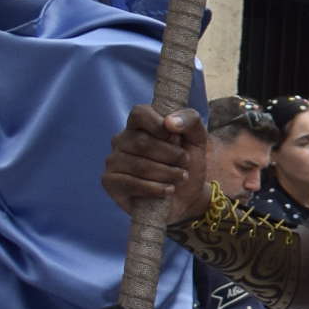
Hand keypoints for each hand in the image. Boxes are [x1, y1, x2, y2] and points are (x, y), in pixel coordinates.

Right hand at [102, 106, 208, 222]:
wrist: (187, 195)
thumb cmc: (188, 163)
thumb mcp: (197, 138)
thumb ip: (190, 120)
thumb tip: (170, 122)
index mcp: (139, 124)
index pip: (139, 113)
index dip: (158, 124)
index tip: (176, 137)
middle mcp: (122, 140)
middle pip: (142, 142)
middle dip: (171, 155)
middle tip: (185, 163)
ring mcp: (113, 160)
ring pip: (139, 165)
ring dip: (167, 173)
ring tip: (181, 177)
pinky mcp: (110, 181)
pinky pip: (130, 183)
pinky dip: (155, 188)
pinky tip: (168, 190)